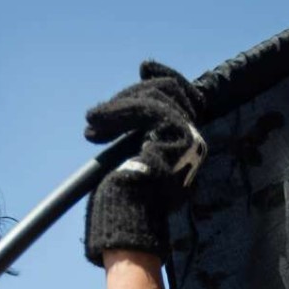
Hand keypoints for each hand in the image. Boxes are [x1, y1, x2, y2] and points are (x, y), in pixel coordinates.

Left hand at [83, 61, 206, 265]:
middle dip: (132, 94)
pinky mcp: (176, 139)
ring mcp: (188, 139)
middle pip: (171, 91)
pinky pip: (149, 109)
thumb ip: (136, 135)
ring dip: (121, 104)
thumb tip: (120, 112)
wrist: (127, 221)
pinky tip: (96, 122)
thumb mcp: (130, 159)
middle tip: (100, 115)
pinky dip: (119, 111)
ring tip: (94, 121)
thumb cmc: (124, 202)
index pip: (185, 97)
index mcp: (186, 145)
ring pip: (159, 96)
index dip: (166, 77)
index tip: (144, 67)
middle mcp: (194, 141)